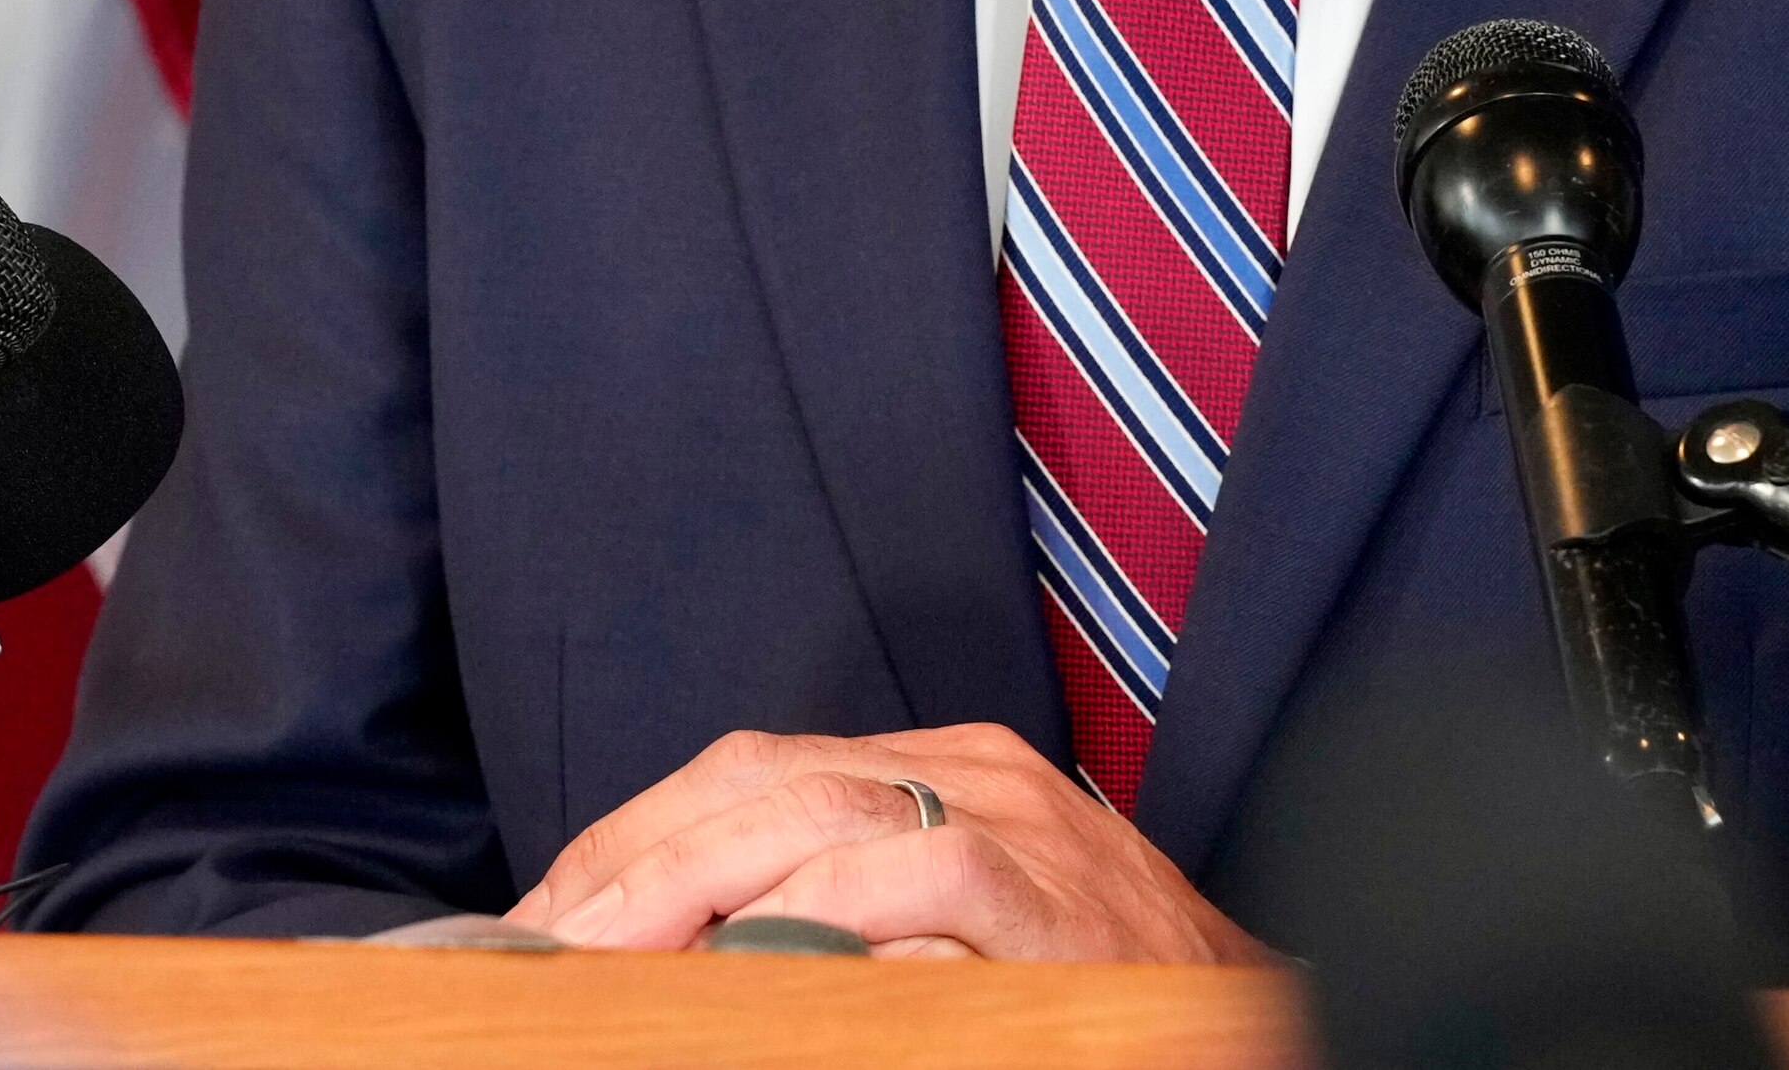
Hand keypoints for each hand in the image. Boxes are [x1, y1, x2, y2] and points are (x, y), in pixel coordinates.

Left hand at [506, 722, 1276, 963]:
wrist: (1255, 1020)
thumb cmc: (1086, 996)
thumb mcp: (947, 940)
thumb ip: (836, 928)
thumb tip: (672, 962)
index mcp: (934, 769)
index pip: (746, 770)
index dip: (629, 843)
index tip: (533, 921)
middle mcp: (972, 771)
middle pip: (760, 779)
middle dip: (630, 869)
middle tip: (534, 953)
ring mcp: (1021, 825)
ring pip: (821, 816)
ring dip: (690, 893)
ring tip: (601, 965)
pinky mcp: (1056, 897)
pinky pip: (923, 886)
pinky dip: (824, 920)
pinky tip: (751, 964)